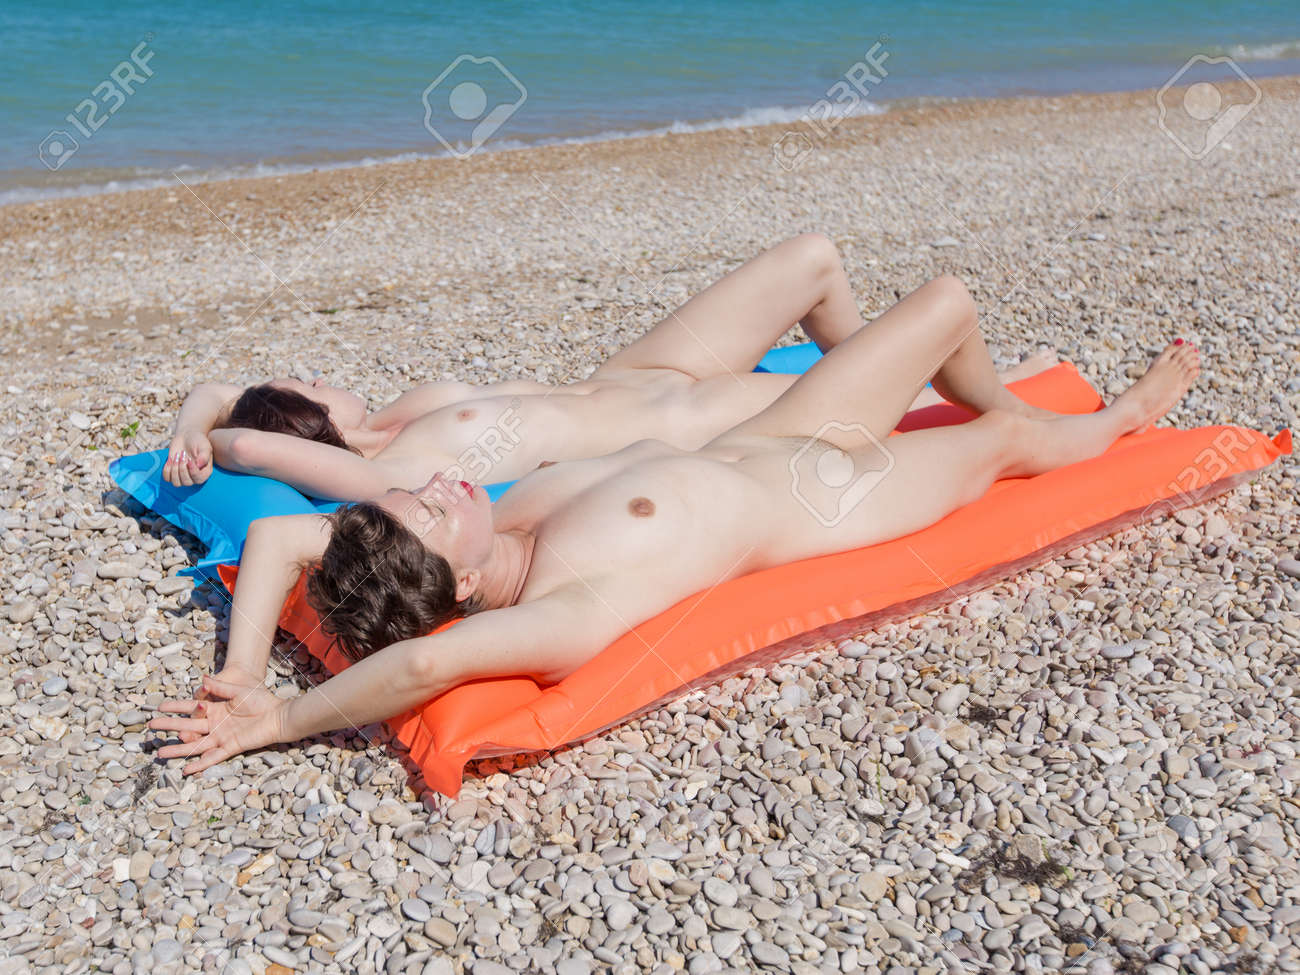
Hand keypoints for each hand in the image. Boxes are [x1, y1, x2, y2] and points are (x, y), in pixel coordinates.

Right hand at [149, 673, 286, 774]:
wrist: (277, 715)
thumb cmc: (261, 700)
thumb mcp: (238, 690)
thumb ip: (220, 687)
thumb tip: (202, 679)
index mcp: (215, 709)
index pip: (190, 708)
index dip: (176, 707)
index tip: (160, 707)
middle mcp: (215, 724)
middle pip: (188, 726)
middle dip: (170, 727)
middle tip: (152, 727)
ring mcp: (221, 736)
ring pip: (195, 745)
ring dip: (178, 750)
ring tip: (160, 753)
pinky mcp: (230, 747)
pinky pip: (212, 757)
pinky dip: (200, 764)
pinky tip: (186, 769)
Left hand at [163, 431, 212, 486]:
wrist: (187, 436)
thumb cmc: (198, 441)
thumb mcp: (204, 446)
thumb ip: (204, 456)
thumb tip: (199, 465)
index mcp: (205, 472)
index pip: (199, 479)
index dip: (193, 471)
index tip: (189, 460)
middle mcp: (195, 476)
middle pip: (186, 482)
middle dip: (182, 469)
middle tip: (182, 455)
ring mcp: (183, 476)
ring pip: (176, 483)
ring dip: (174, 470)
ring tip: (176, 458)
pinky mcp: (173, 473)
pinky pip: (167, 479)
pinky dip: (166, 470)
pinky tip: (170, 460)